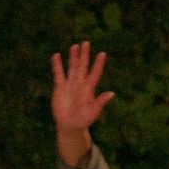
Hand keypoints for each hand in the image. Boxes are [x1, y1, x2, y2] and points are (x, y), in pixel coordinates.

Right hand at [50, 41, 114, 160]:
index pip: (95, 73)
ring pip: (72, 67)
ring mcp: (70, 84)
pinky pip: (59, 74)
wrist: (70, 125)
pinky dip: (57, 65)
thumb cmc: (83, 120)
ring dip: (73, 57)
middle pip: (83, 66)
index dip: (98, 64)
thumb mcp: (93, 112)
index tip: (102, 54)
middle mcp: (80, 84)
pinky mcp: (60, 87)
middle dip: (84, 55)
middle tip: (86, 43)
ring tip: (74, 46)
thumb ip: (100, 102)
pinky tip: (56, 56)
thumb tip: (111, 94)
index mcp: (89, 89)